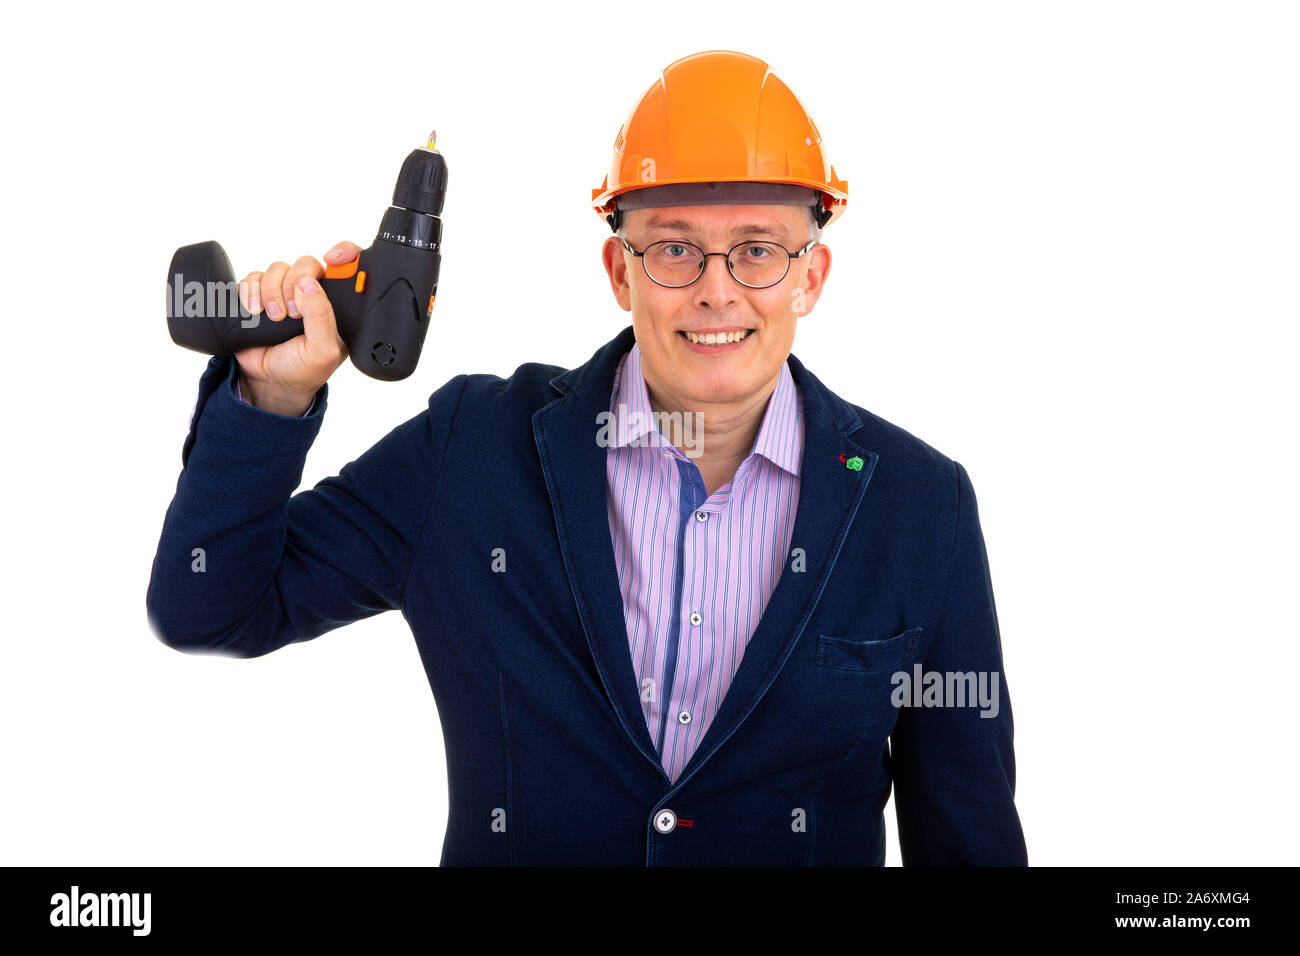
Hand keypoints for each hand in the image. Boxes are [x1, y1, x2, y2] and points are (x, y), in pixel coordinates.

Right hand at [233, 240, 361, 413]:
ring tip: (274, 319)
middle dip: (295, 283)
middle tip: (292, 313)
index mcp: (336, 304)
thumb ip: (321, 317)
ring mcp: (285, 292)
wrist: (269, 381)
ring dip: (271, 292)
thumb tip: (308, 284)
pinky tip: (255, 312)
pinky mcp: (260, 294)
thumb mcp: (322, 350)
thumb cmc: (303, 368)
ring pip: (278, 268)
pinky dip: (251, 292)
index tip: (333, 258)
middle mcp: (312, 294)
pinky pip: (253, 277)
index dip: (344, 253)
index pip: (348, 268)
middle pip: (306, 263)